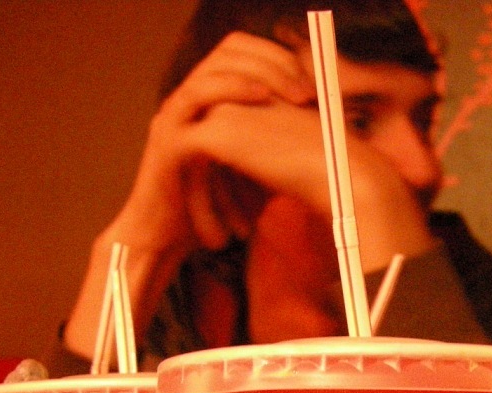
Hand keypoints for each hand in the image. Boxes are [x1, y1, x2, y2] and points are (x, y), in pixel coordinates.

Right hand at [113, 32, 313, 259]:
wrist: (177, 242)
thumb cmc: (219, 213)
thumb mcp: (261, 174)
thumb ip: (280, 150)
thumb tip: (324, 135)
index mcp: (210, 104)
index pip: (245, 55)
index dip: (280, 60)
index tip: (316, 83)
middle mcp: (190, 102)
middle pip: (229, 51)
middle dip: (274, 63)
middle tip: (309, 88)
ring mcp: (176, 116)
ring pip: (213, 69)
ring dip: (258, 75)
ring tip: (293, 92)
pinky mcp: (167, 134)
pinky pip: (197, 96)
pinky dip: (230, 90)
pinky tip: (261, 97)